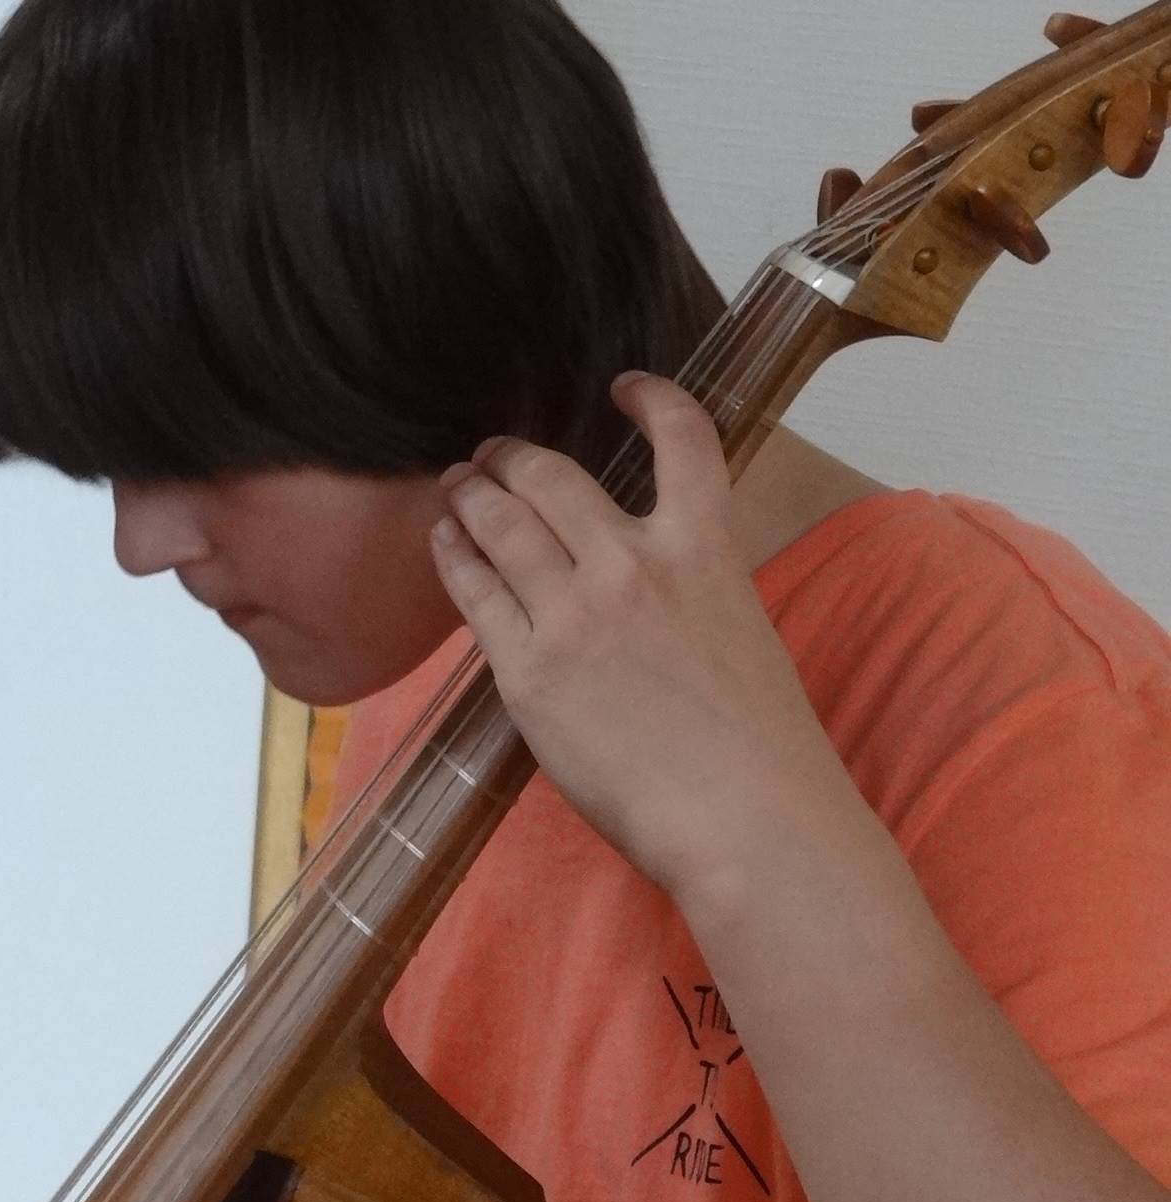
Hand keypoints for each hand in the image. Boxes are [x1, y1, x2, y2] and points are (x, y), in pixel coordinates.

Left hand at [429, 373, 859, 908]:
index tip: (624, 386)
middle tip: (490, 454)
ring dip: (470, 494)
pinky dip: (453, 555)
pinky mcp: (527, 667)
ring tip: (455, 487)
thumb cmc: (756, 750)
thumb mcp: (741, 637)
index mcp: (704, 548)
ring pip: (500, 522)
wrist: (743, 816)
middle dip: (512, 456)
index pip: (684, 440)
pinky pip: (474, 591)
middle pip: (552, 477)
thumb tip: (642, 593)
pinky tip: (445, 543)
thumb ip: (689, 594)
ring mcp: (574, 612)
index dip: (653, 399)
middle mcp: (633, 563)